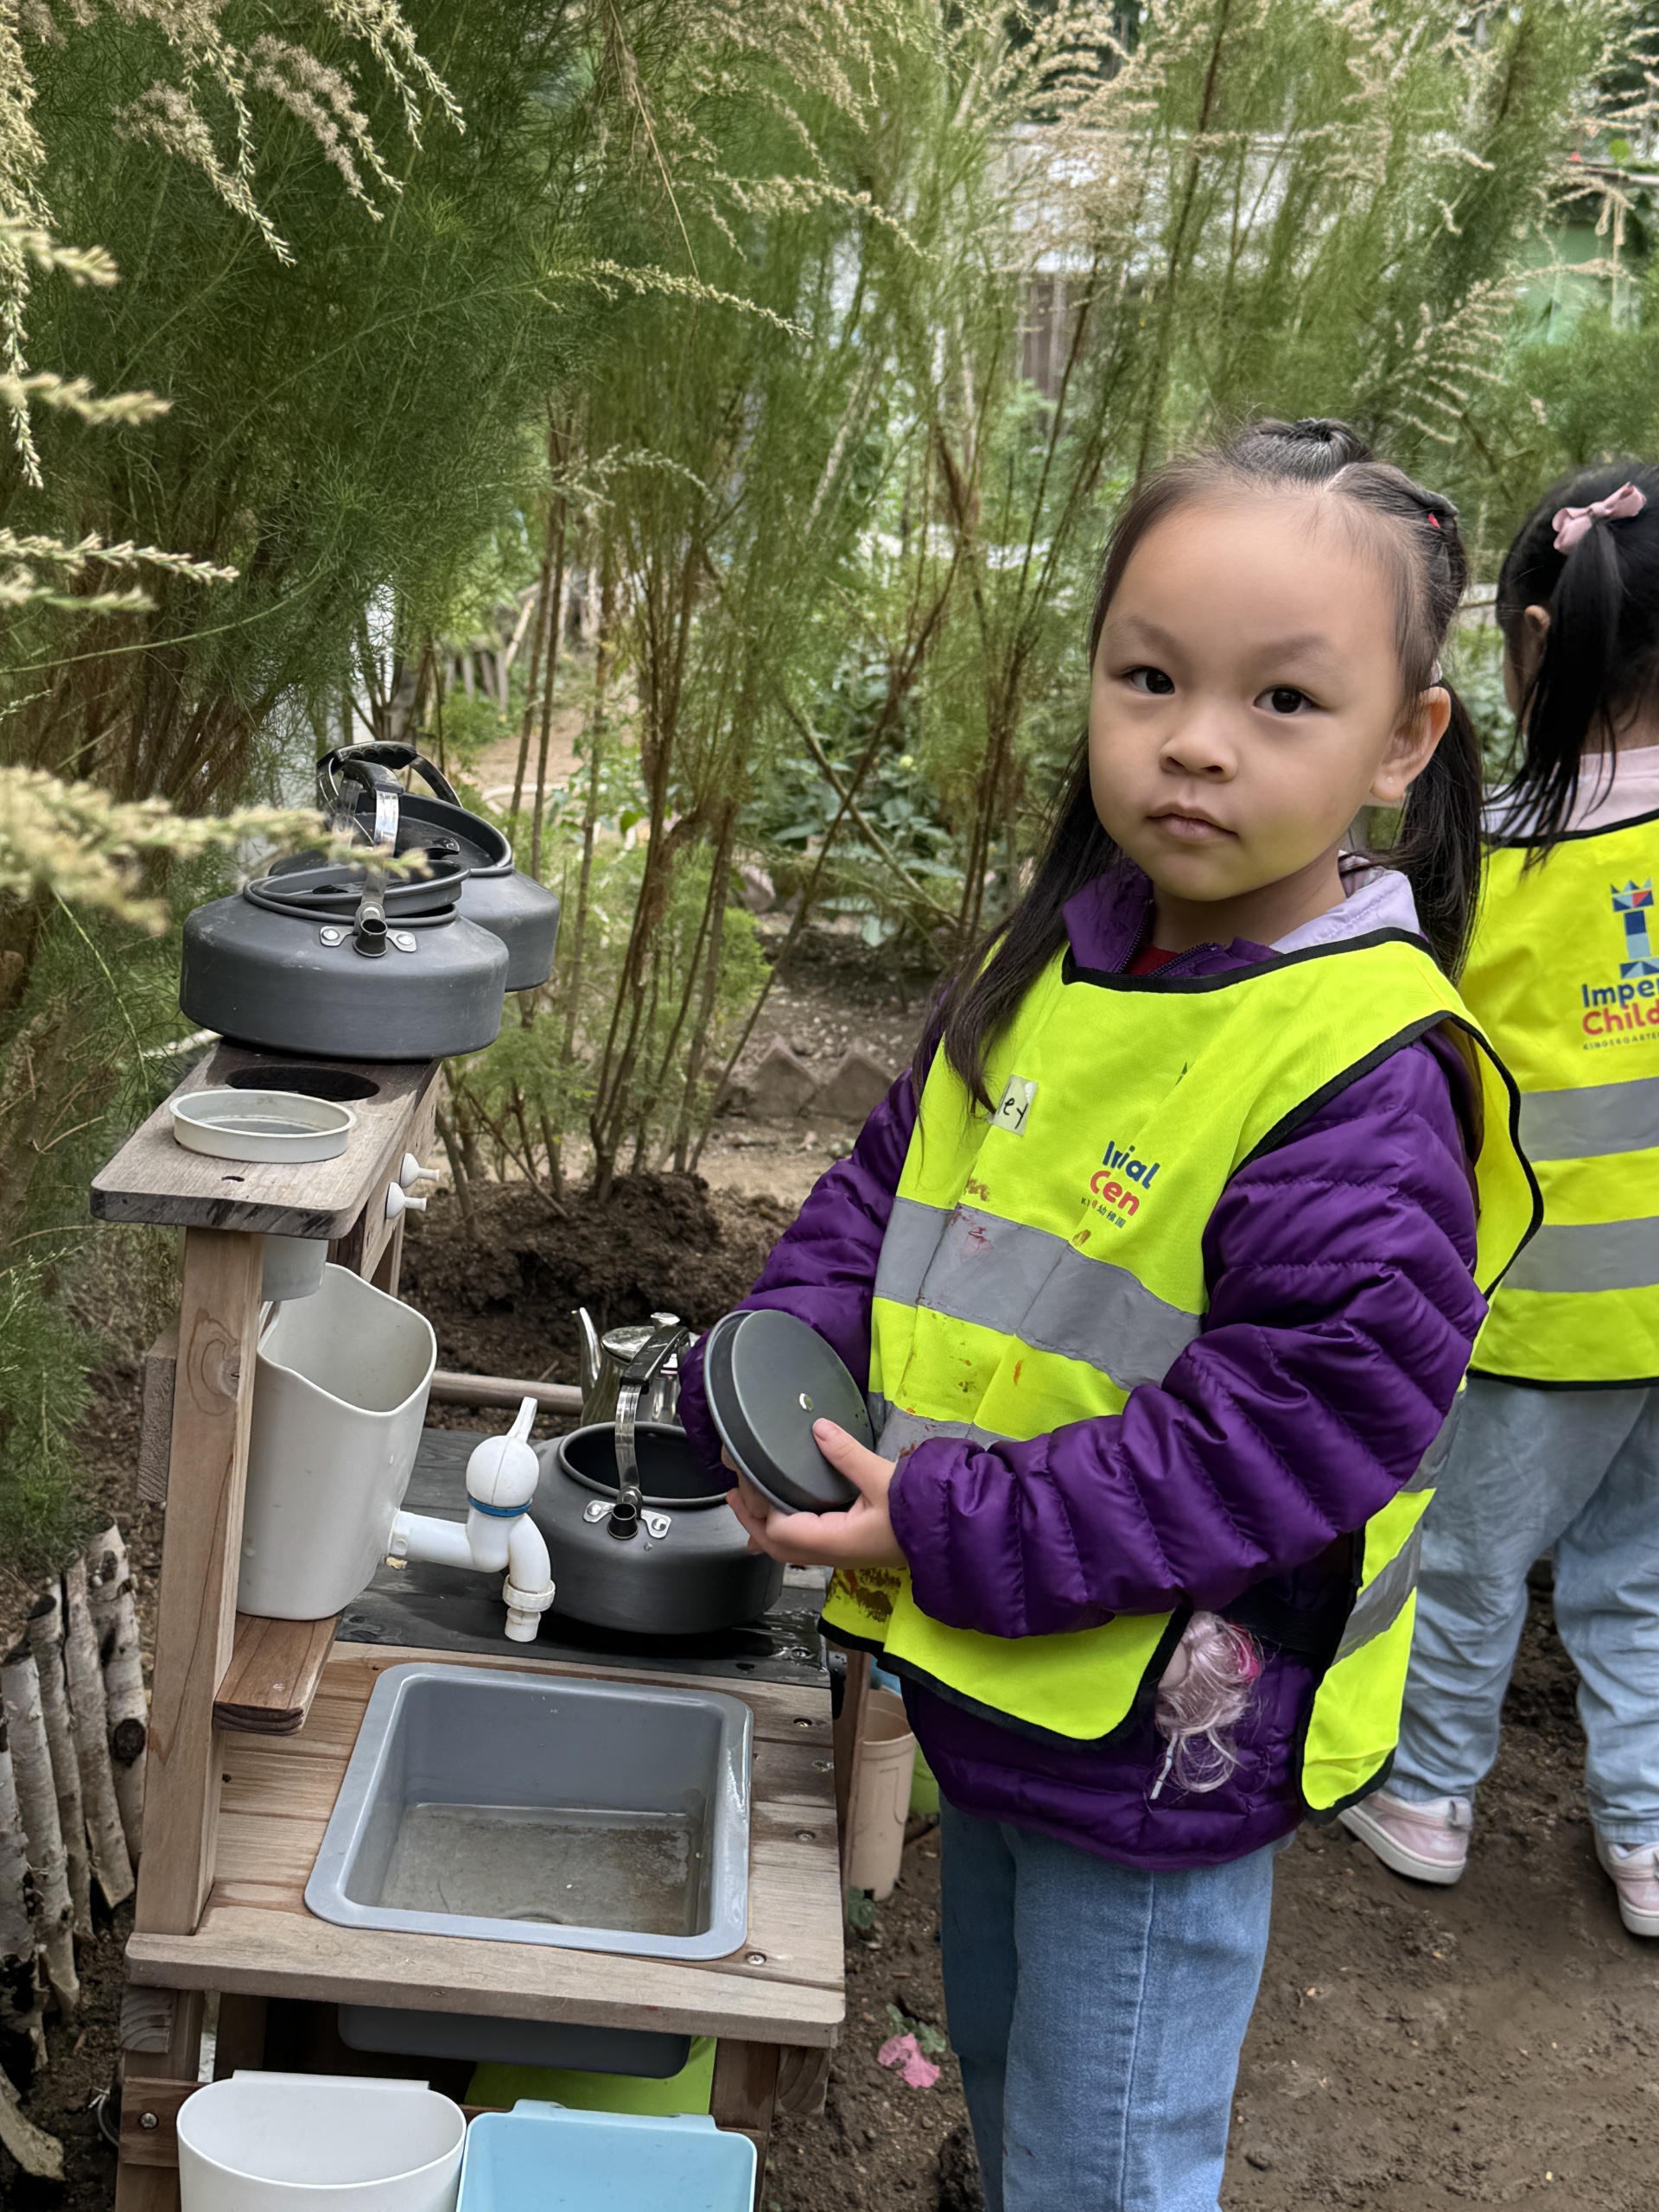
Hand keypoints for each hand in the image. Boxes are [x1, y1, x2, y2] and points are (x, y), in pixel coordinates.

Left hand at [724, 1419, 905, 1568]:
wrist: (951, 1535)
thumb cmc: (921, 1514)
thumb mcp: (883, 1479)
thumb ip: (848, 1455)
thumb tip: (820, 1429)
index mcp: (836, 1540)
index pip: (780, 1530)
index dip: (758, 1507)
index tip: (746, 1480)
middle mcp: (833, 1554)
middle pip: (777, 1547)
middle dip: (749, 1521)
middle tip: (733, 1493)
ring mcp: (841, 1555)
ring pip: (789, 1550)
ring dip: (764, 1529)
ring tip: (747, 1505)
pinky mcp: (849, 1548)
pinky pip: (805, 1547)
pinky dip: (784, 1533)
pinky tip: (781, 1523)